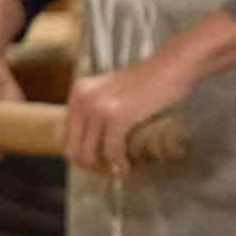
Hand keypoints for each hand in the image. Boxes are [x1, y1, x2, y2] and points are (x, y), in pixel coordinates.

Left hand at [64, 52, 193, 174]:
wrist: (170, 66)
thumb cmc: (148, 80)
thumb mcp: (111, 90)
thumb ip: (98, 106)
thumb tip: (93, 139)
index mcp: (79, 92)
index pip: (64, 136)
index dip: (79, 155)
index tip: (98, 163)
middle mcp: (83, 98)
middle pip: (74, 149)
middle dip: (90, 165)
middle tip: (108, 169)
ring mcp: (98, 107)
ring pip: (90, 154)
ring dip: (104, 167)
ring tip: (118, 168)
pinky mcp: (117, 116)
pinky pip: (112, 151)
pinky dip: (119, 163)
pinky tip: (126, 167)